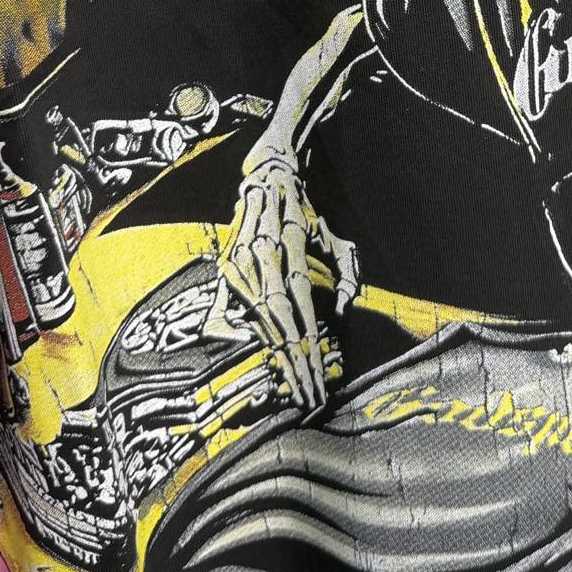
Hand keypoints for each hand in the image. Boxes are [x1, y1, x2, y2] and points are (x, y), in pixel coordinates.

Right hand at [209, 154, 359, 409]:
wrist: (267, 175)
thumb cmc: (308, 212)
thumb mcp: (335, 237)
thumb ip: (345, 274)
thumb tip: (337, 313)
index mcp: (290, 245)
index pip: (300, 308)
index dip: (309, 347)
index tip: (321, 378)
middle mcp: (259, 256)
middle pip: (279, 323)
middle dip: (296, 363)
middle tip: (311, 396)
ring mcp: (238, 264)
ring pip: (260, 322)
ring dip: (280, 357)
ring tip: (298, 387)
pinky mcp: (226, 271)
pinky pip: (240, 315)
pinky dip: (255, 340)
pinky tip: (271, 361)